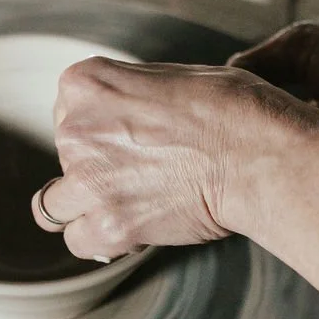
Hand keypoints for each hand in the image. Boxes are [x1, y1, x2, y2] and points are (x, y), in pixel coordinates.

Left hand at [32, 56, 318, 260]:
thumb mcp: (172, 77)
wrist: (260, 156)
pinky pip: (78, 241)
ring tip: (130, 204)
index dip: (102, 129)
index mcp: (85, 82)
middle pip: (65, 157)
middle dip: (98, 167)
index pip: (68, 113)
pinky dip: (101, 240)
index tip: (134, 138)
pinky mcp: (109, 224)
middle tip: (146, 172)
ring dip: (88, 208)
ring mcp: (88, 180)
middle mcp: (75, 129)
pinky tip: (131, 230)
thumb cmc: (234, 112)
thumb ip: (130, 95)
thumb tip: (120, 116)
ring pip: (57, 205)